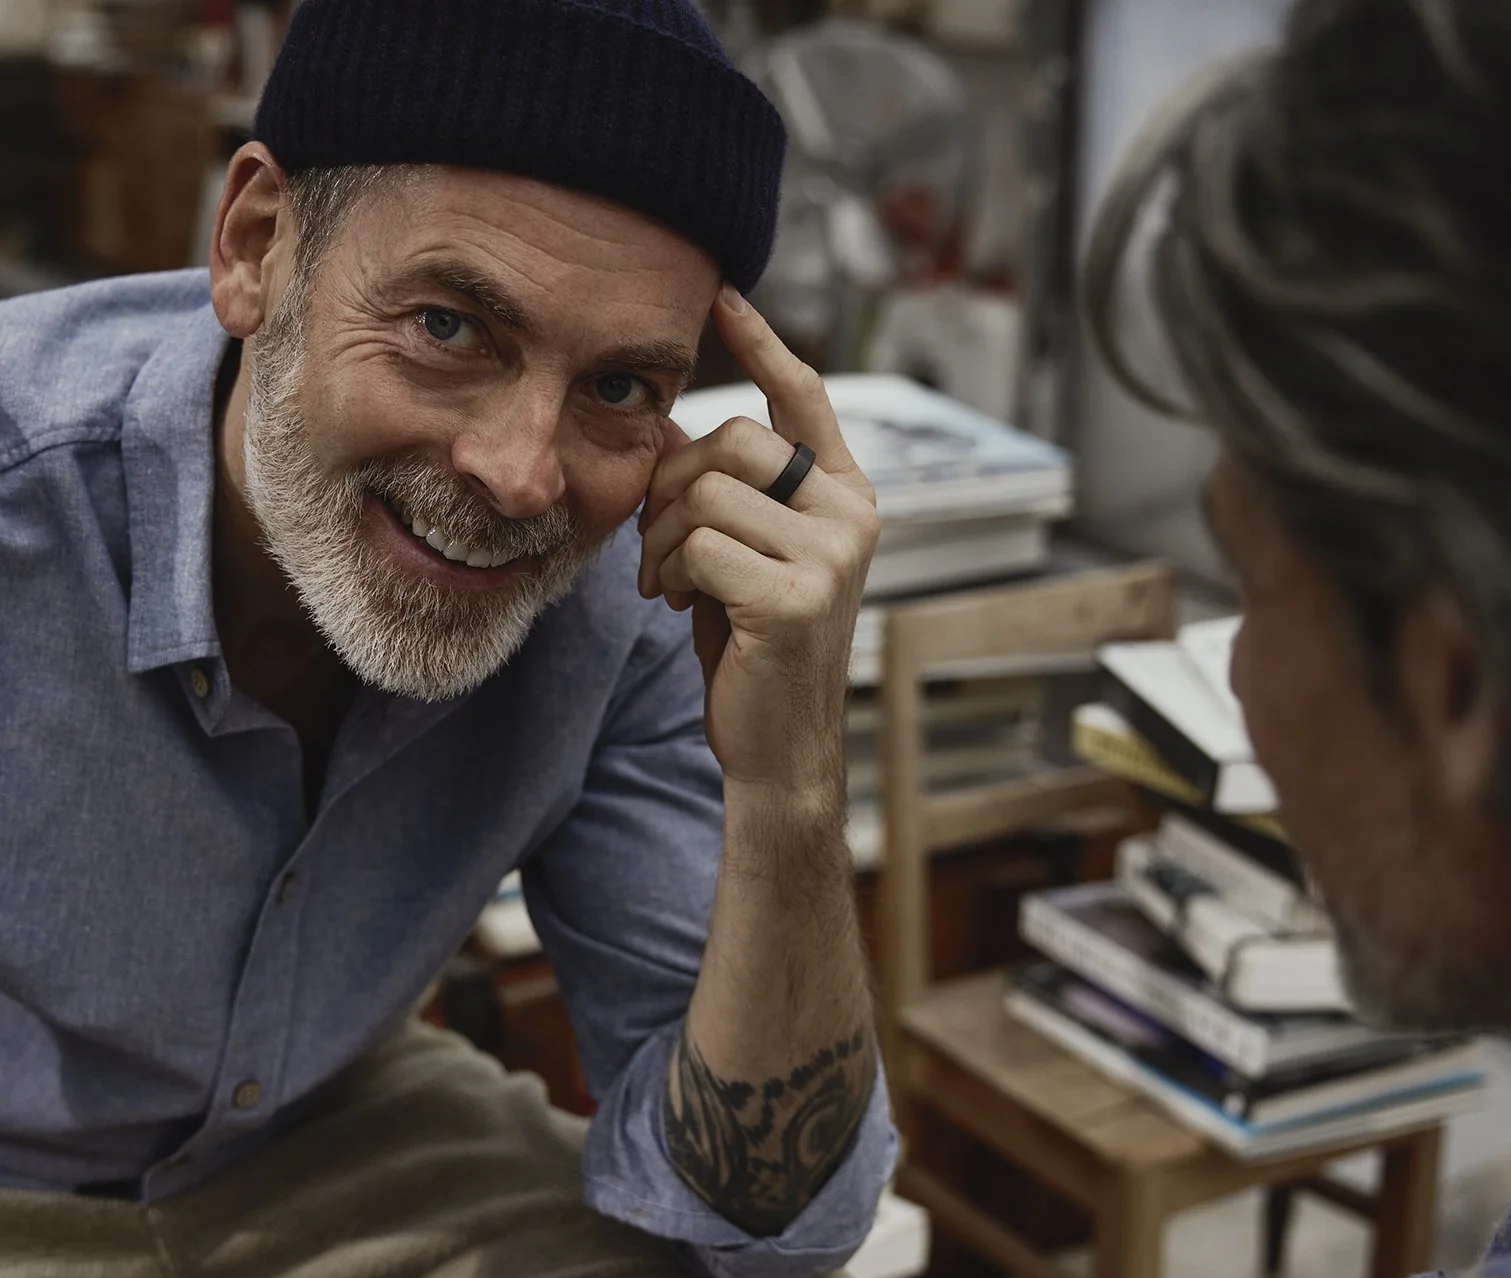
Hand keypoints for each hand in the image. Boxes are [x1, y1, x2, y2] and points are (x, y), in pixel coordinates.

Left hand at [638, 286, 878, 799]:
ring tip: (669, 582)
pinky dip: (672, 573)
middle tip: (658, 542)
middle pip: (733, 438)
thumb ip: (718, 489)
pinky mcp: (796, 597)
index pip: (804, 397)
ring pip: (707, 493)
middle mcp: (851, 515)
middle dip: (672, 483)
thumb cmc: (749, 649)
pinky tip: (681, 607)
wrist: (775, 746)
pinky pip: (701, 545)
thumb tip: (670, 416)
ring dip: (662, 538)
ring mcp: (831, 556)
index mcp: (845, 495)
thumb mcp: (735, 551)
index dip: (762, 344)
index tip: (723, 298)